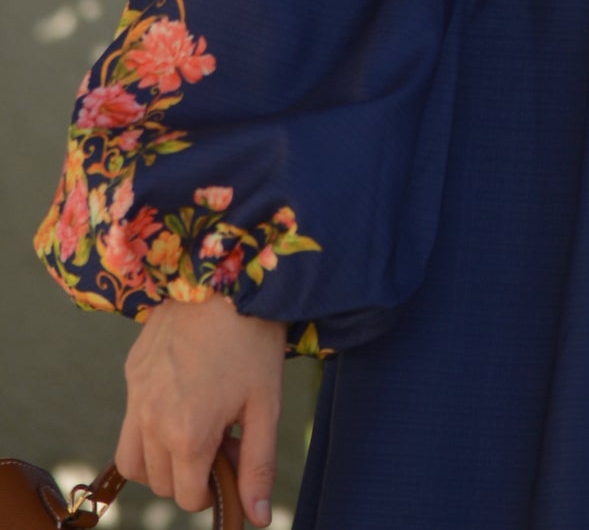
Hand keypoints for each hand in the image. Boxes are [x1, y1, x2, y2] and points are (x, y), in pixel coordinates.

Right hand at [117, 295, 285, 525]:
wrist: (225, 274)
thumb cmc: (252, 338)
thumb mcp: (265, 404)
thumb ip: (258, 465)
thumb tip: (256, 518)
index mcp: (186, 435)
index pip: (186, 497)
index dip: (213, 489)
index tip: (232, 458)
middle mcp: (151, 420)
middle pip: (159, 483)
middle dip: (189, 474)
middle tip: (222, 438)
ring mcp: (135, 395)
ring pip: (133, 460)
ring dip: (160, 459)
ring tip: (194, 427)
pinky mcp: (131, 371)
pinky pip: (130, 417)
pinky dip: (150, 424)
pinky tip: (184, 393)